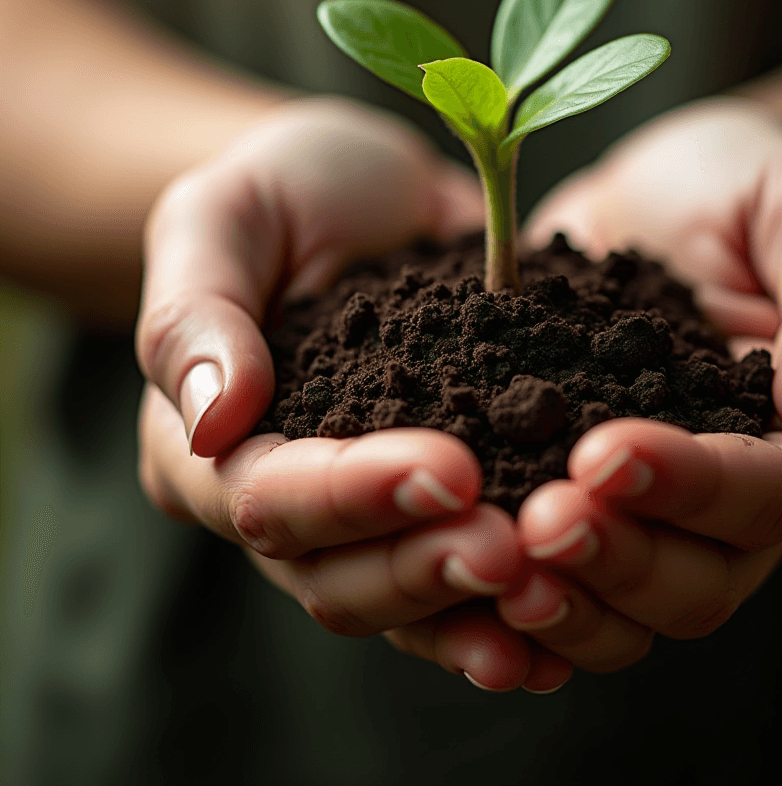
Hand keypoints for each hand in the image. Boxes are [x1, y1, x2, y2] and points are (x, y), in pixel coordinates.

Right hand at [136, 100, 570, 690]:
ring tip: (550, 586)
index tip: (450, 470)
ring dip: (472, 602)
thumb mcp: (220, 216)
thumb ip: (197, 313)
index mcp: (208, 445)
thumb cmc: (284, 191)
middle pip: (335, 574)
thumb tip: (215, 421)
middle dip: (424, 565)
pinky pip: (459, 574)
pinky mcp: (436, 499)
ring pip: (402, 596)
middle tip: (513, 548)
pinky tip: (566, 608)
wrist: (375, 194)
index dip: (354, 495)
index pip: (268, 497)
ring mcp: (365, 509)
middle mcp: (285, 499)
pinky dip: (506, 602)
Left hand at [491, 100, 781, 670]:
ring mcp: (658, 505)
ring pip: (631, 601)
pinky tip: (458, 560)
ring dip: (567, 595)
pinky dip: (520, 584)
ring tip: (489, 559)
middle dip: (619, 558)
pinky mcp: (586, 491)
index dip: (692, 488)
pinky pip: (564, 569)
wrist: (660, 189)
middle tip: (534, 524)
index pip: (770, 494)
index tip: (604, 453)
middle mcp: (741, 496)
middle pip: (701, 581)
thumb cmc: (750, 185)